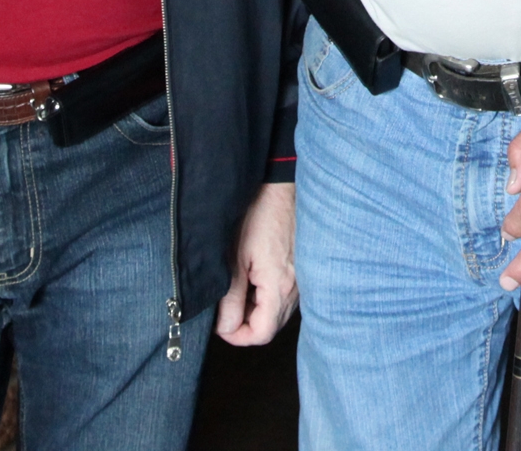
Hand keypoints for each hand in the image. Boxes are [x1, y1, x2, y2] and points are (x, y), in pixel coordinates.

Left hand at [217, 181, 297, 345]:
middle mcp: (296, 288)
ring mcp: (301, 280)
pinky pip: (284, 297)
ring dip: (255, 309)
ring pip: (277, 313)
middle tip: (224, 305)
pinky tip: (252, 276)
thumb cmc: (258, 215)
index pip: (261, 334)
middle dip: (244, 323)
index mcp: (280, 287)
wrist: (281, 185)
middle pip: (270, 327)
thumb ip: (231, 298)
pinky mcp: (301, 270)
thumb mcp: (234, 257)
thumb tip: (225, 327)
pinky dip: (266, 296)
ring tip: (237, 286)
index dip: (236, 335)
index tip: (219, 323)